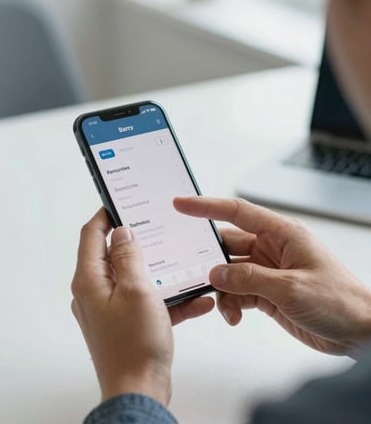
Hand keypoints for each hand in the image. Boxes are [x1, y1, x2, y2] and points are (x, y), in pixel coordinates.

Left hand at [71, 209, 213, 404]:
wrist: (140, 392)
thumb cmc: (135, 346)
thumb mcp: (137, 290)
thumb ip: (128, 257)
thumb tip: (122, 232)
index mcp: (91, 281)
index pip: (92, 235)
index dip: (106, 216)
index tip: (121, 203)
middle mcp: (96, 293)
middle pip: (113, 256)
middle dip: (138, 243)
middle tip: (157, 230)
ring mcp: (111, 309)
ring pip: (135, 278)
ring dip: (160, 272)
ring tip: (182, 266)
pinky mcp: (127, 323)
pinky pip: (148, 301)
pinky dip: (168, 298)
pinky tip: (196, 300)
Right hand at [174, 197, 370, 358]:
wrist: (359, 330)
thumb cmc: (339, 300)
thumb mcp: (291, 288)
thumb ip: (249, 279)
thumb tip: (217, 273)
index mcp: (282, 234)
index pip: (237, 212)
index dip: (207, 207)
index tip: (183, 205)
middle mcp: (272, 248)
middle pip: (229, 246)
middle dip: (211, 261)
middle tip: (196, 273)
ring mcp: (268, 270)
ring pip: (230, 272)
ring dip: (224, 290)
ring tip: (228, 308)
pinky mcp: (267, 291)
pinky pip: (238, 292)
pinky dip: (232, 303)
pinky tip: (236, 316)